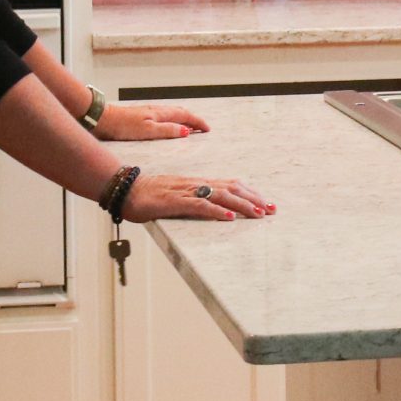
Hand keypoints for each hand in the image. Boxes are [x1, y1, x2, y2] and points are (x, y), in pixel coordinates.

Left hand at [97, 99, 209, 141]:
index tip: (208, 129)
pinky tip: (169, 126)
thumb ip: (167, 130)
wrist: (103, 119)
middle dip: (194, 120)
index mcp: (161, 113)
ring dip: (184, 120)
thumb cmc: (123, 126)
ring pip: (173, 114)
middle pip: (181, 112)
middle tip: (203, 129)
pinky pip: (165, 117)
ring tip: (190, 128)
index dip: (198, 122)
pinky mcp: (142, 116)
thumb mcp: (148, 131)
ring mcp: (149, 112)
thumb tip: (186, 131)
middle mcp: (157, 110)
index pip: (185, 116)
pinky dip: (173, 121)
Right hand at [121, 174, 273, 221]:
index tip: (266, 203)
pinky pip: (200, 205)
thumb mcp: (178, 196)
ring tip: (259, 213)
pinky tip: (229, 216)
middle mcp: (197, 184)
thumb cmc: (149, 195)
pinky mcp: (176, 201)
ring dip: (242, 205)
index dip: (250, 194)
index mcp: (198, 183)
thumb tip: (213, 208)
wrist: (127, 189)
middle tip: (273, 209)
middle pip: (232, 189)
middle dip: (255, 199)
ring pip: (221, 195)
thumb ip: (195, 200)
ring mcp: (187, 191)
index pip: (231, 186)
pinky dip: (217, 210)